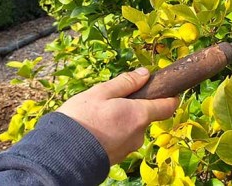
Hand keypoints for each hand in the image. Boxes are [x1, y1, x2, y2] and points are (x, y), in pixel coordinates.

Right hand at [57, 68, 178, 164]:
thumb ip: (126, 83)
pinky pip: (121, 139)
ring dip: (122, 120)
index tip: (162, 88)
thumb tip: (145, 74)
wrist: (62, 154)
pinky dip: (114, 132)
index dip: (168, 96)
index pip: (168, 106)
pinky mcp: (117, 157)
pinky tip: (96, 128)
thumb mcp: (101, 92)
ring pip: (132, 128)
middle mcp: (138, 134)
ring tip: (98, 115)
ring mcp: (128, 148)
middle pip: (146, 116)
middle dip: (134, 106)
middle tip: (111, 100)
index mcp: (139, 115)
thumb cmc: (81, 120)